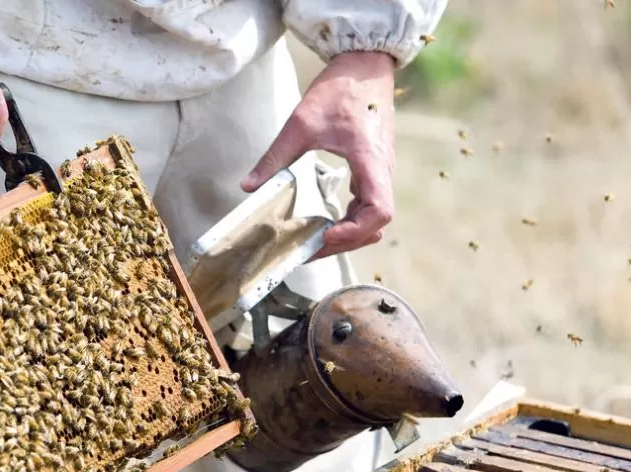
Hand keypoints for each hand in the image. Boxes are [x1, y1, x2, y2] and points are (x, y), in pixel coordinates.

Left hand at [242, 51, 395, 259]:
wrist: (364, 65)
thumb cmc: (340, 89)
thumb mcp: (301, 123)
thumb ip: (275, 157)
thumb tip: (248, 186)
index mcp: (371, 161)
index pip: (379, 212)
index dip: (354, 231)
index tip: (326, 235)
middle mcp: (382, 171)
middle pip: (376, 223)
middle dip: (346, 241)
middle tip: (310, 247)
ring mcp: (381, 171)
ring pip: (374, 216)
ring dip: (349, 233)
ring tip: (316, 241)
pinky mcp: (374, 168)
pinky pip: (369, 203)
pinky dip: (351, 219)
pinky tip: (327, 223)